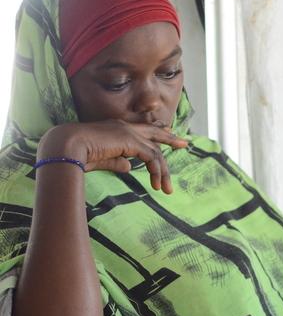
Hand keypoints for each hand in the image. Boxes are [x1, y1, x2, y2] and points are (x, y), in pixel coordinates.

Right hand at [38, 120, 188, 193]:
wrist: (65, 147)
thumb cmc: (76, 154)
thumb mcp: (102, 159)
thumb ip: (117, 161)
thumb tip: (129, 167)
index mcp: (116, 128)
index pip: (141, 130)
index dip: (155, 133)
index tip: (168, 135)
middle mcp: (124, 126)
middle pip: (154, 132)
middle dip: (169, 138)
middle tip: (184, 144)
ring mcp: (128, 131)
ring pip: (155, 151)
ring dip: (162, 172)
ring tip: (166, 189)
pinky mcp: (131, 141)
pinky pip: (152, 157)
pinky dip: (157, 171)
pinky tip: (156, 184)